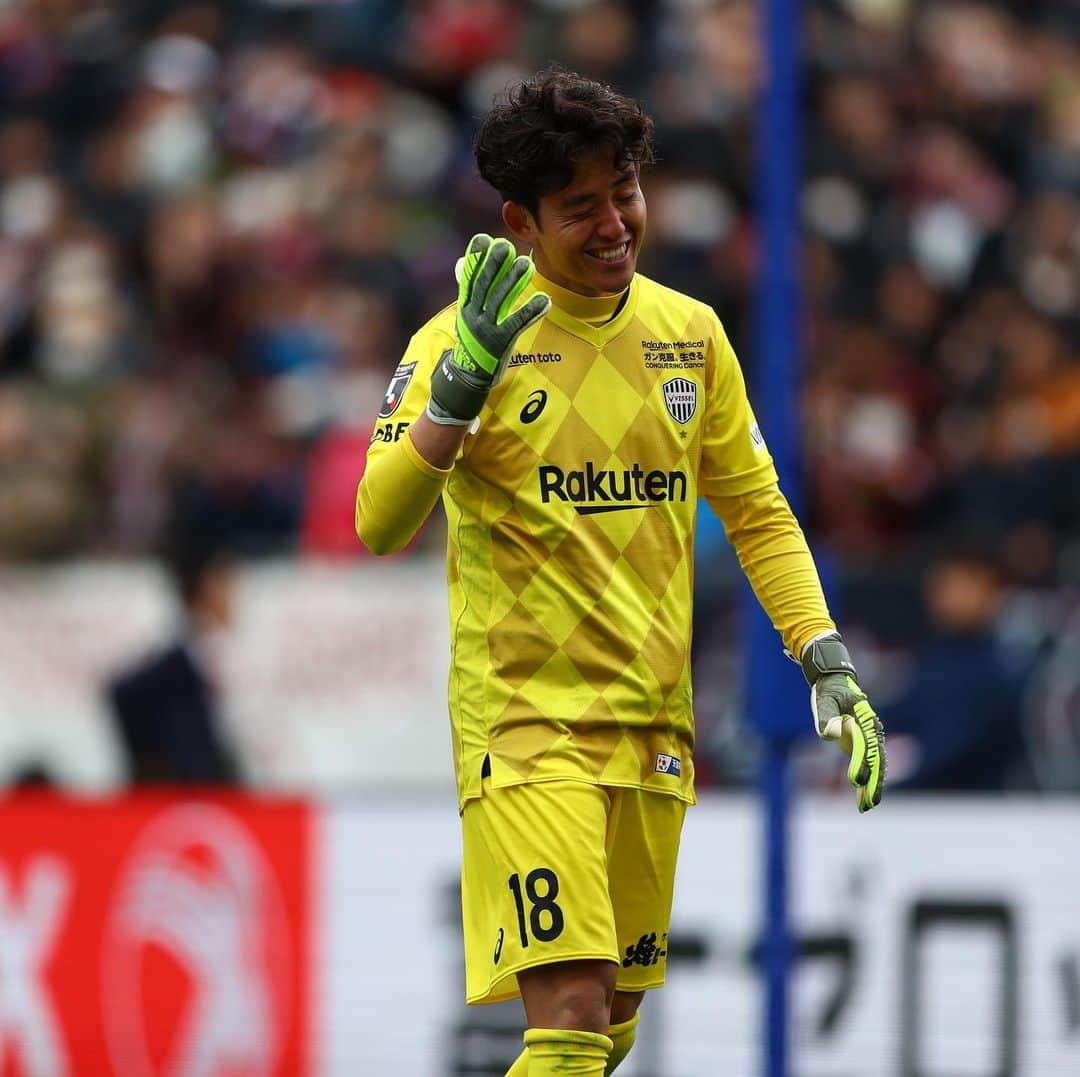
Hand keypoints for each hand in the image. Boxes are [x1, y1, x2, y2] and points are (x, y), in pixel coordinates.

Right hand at [427, 234, 550, 425]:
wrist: (468, 376)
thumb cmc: (473, 341)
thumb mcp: (467, 315)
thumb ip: (469, 289)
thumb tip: (462, 261)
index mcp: (465, 306)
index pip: (469, 277)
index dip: (475, 258)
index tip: (484, 239)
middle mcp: (472, 315)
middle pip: (484, 285)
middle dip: (494, 264)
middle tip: (506, 245)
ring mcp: (485, 329)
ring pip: (500, 301)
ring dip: (513, 281)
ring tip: (526, 264)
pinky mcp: (500, 343)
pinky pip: (517, 324)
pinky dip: (530, 311)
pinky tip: (544, 300)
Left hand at [801, 633, 885, 812]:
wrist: (834, 681)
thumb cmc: (828, 690)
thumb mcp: (824, 699)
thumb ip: (827, 716)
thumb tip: (831, 734)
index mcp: (865, 718)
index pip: (866, 745)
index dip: (862, 764)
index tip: (856, 781)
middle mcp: (872, 730)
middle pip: (876, 759)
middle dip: (873, 782)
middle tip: (868, 803)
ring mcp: (870, 738)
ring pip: (875, 766)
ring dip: (872, 786)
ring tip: (866, 807)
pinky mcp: (862, 744)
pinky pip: (868, 766)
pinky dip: (867, 782)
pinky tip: (862, 800)